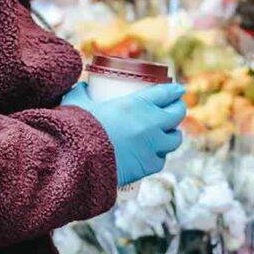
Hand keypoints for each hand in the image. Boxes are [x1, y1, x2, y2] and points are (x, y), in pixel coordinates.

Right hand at [62, 82, 185, 187]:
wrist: (79, 163)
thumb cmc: (77, 130)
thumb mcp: (76, 104)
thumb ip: (81, 93)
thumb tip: (82, 87)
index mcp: (138, 103)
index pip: (166, 92)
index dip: (174, 90)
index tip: (177, 90)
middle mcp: (152, 124)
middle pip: (177, 114)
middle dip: (178, 110)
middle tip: (174, 110)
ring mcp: (153, 146)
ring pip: (175, 139)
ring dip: (172, 135)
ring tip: (168, 134)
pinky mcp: (148, 166)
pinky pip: (161, 160)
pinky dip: (159, 156)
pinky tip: (155, 154)